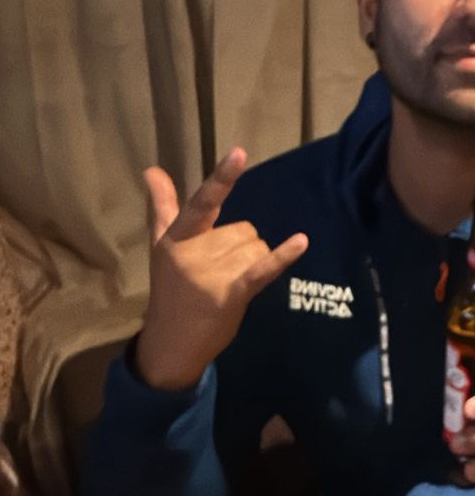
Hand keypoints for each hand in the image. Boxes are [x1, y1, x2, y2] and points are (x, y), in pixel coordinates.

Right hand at [135, 148, 308, 389]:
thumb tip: (152, 169)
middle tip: (218, 271)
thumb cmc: (170, 289)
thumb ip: (163, 206)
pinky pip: (263, 268)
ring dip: (252, 261)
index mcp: (177, 237)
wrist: (171, 344)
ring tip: (228, 283)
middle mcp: (194, 253)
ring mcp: (213, 275)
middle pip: (244, 229)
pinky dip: (283, 255)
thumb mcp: (162, 246)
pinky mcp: (233, 294)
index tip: (239, 152)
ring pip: (257, 246)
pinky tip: (301, 242)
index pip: (202, 202)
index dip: (222, 177)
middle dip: (240, 246)